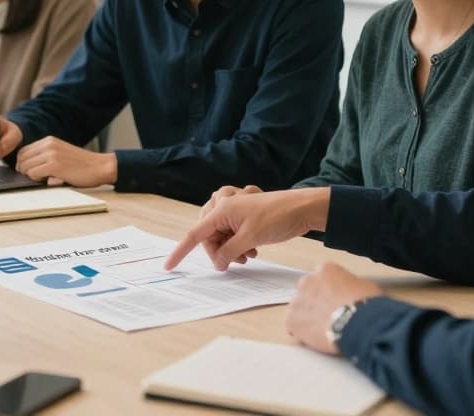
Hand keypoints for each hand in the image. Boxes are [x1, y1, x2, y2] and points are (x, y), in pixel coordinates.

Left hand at [16, 137, 116, 186]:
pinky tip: (50, 180)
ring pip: (25, 167)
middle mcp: (49, 144)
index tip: (30, 172)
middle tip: (37, 178)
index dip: (23, 164)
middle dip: (25, 170)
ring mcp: (51, 154)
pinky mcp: (54, 165)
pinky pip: (33, 174)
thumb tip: (25, 166)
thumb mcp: (61, 153)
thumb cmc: (82, 165)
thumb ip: (45, 155)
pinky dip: (37, 179)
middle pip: (21, 159)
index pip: (23, 151)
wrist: (100, 167)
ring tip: (45, 178)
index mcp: (49, 140)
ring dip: (31, 176)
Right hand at [164, 187, 331, 270]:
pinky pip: (232, 231)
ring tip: (248, 256)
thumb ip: (229, 252)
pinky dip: (239, 243)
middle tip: (234, 262)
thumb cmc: (278, 217)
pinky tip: (253, 248)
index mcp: (222, 209)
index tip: (169, 266)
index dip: (181, 251)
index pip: (196, 233)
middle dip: (219, 251)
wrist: (304, 208)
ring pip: (221, 235)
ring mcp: (236, 209)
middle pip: (208, 235)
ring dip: (231, 248)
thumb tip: (217, 262)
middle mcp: (225, 206)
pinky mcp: (245, 215)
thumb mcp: (250, 239)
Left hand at [285, 262, 383, 354]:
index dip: (331, 292)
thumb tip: (352, 295)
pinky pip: (293, 326)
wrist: (358, 324)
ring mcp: (297, 300)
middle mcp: (308, 280)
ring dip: (308, 317)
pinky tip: (315, 338)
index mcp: (326, 269)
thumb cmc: (367, 304)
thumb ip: (351, 286)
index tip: (337, 301)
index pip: (323, 278)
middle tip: (330, 316)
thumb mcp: (364, 286)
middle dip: (316, 302)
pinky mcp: (292, 320)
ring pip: (299, 309)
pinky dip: (302, 332)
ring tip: (324, 330)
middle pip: (308, 291)